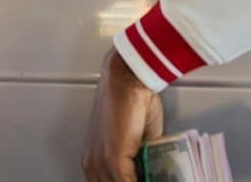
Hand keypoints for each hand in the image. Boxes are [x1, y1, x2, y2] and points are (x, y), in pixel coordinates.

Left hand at [82, 49, 163, 181]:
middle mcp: (93, 164)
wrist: (128, 79)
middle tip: (153, 177)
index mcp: (95, 159)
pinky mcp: (112, 159)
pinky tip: (157, 179)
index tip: (144, 177)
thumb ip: (142, 158)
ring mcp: (101, 163)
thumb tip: (152, 170)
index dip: (126, 181)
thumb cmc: (132, 98)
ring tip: (158, 178)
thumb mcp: (139, 138)